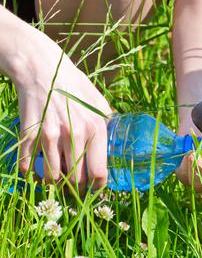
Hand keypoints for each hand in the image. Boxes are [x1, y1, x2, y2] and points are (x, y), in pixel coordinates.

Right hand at [12, 30, 111, 192]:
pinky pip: (29, 167)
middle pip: (76, 179)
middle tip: (76, 189)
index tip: (94, 189)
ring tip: (59, 180)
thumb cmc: (74, 85)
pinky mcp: (29, 134)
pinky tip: (37, 172)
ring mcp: (50, 136)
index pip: (98, 172)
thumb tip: (117, 141)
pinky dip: (32, 175)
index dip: (97, 187)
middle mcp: (74, 134)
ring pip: (53, 177)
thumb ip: (108, 123)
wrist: (42, 68)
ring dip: (56, 184)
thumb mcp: (99, 101)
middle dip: (77, 189)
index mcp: (96, 128)